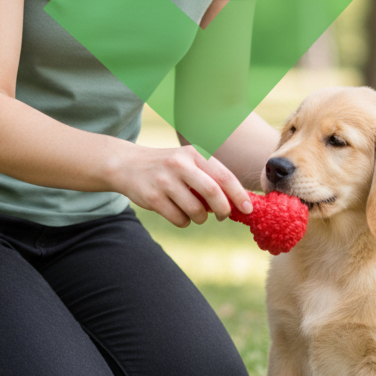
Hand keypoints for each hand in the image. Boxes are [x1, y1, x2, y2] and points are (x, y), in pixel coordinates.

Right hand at [111, 143, 252, 227]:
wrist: (127, 164)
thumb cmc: (167, 167)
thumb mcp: (188, 161)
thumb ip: (211, 177)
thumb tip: (239, 203)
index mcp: (194, 153)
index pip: (224, 176)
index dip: (239, 195)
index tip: (248, 209)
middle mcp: (180, 164)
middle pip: (213, 193)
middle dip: (223, 210)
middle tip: (222, 216)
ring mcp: (165, 181)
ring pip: (196, 211)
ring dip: (199, 218)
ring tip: (193, 211)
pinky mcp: (152, 197)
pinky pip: (179, 219)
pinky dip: (183, 221)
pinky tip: (176, 211)